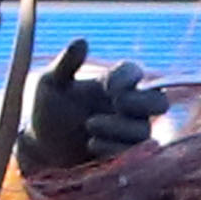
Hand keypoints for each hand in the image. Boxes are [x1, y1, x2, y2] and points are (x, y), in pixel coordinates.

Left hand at [22, 40, 165, 171]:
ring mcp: (129, 134)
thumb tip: (81, 41)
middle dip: (141, 102)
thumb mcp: (51, 84)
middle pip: (159, 102)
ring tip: (89, 125)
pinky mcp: (126, 158)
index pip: (135, 72)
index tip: (108, 86)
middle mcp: (129, 107)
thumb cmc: (48, 110)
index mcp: (115, 83)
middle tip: (117, 103)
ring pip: (145, 130)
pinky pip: (135, 154)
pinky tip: (92, 144)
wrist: (41, 146)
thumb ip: (66, 63)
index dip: (127, 78)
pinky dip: (115, 148)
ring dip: (120, 127)